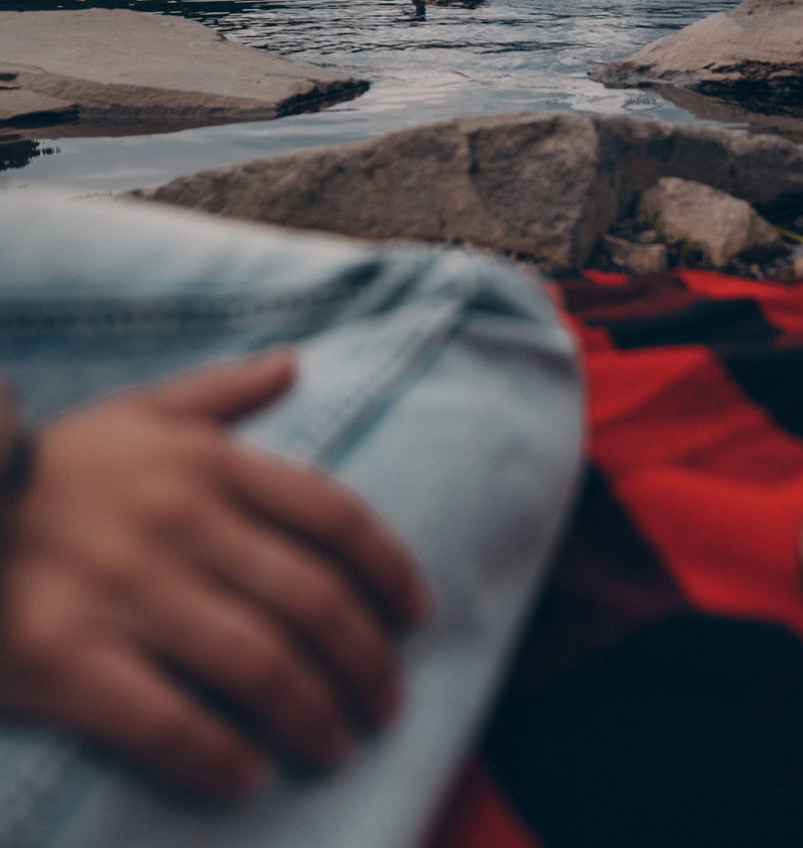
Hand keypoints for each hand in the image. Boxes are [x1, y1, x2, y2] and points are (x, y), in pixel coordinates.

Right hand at [0, 352, 426, 801]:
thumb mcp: (137, 412)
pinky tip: (249, 774)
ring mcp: (125, 593)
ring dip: (315, 717)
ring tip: (336, 744)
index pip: (336, 518)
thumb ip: (222, 392)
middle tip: (385, 704)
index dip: (392, 573)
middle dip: (367, 664)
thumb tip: (292, 364)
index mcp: (210, 463)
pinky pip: (168, 722)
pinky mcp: (65, 660)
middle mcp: (182, 523)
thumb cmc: (51, 468)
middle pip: (315, 603)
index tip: (415, 617)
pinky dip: (221, 757)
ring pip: (261, 666)